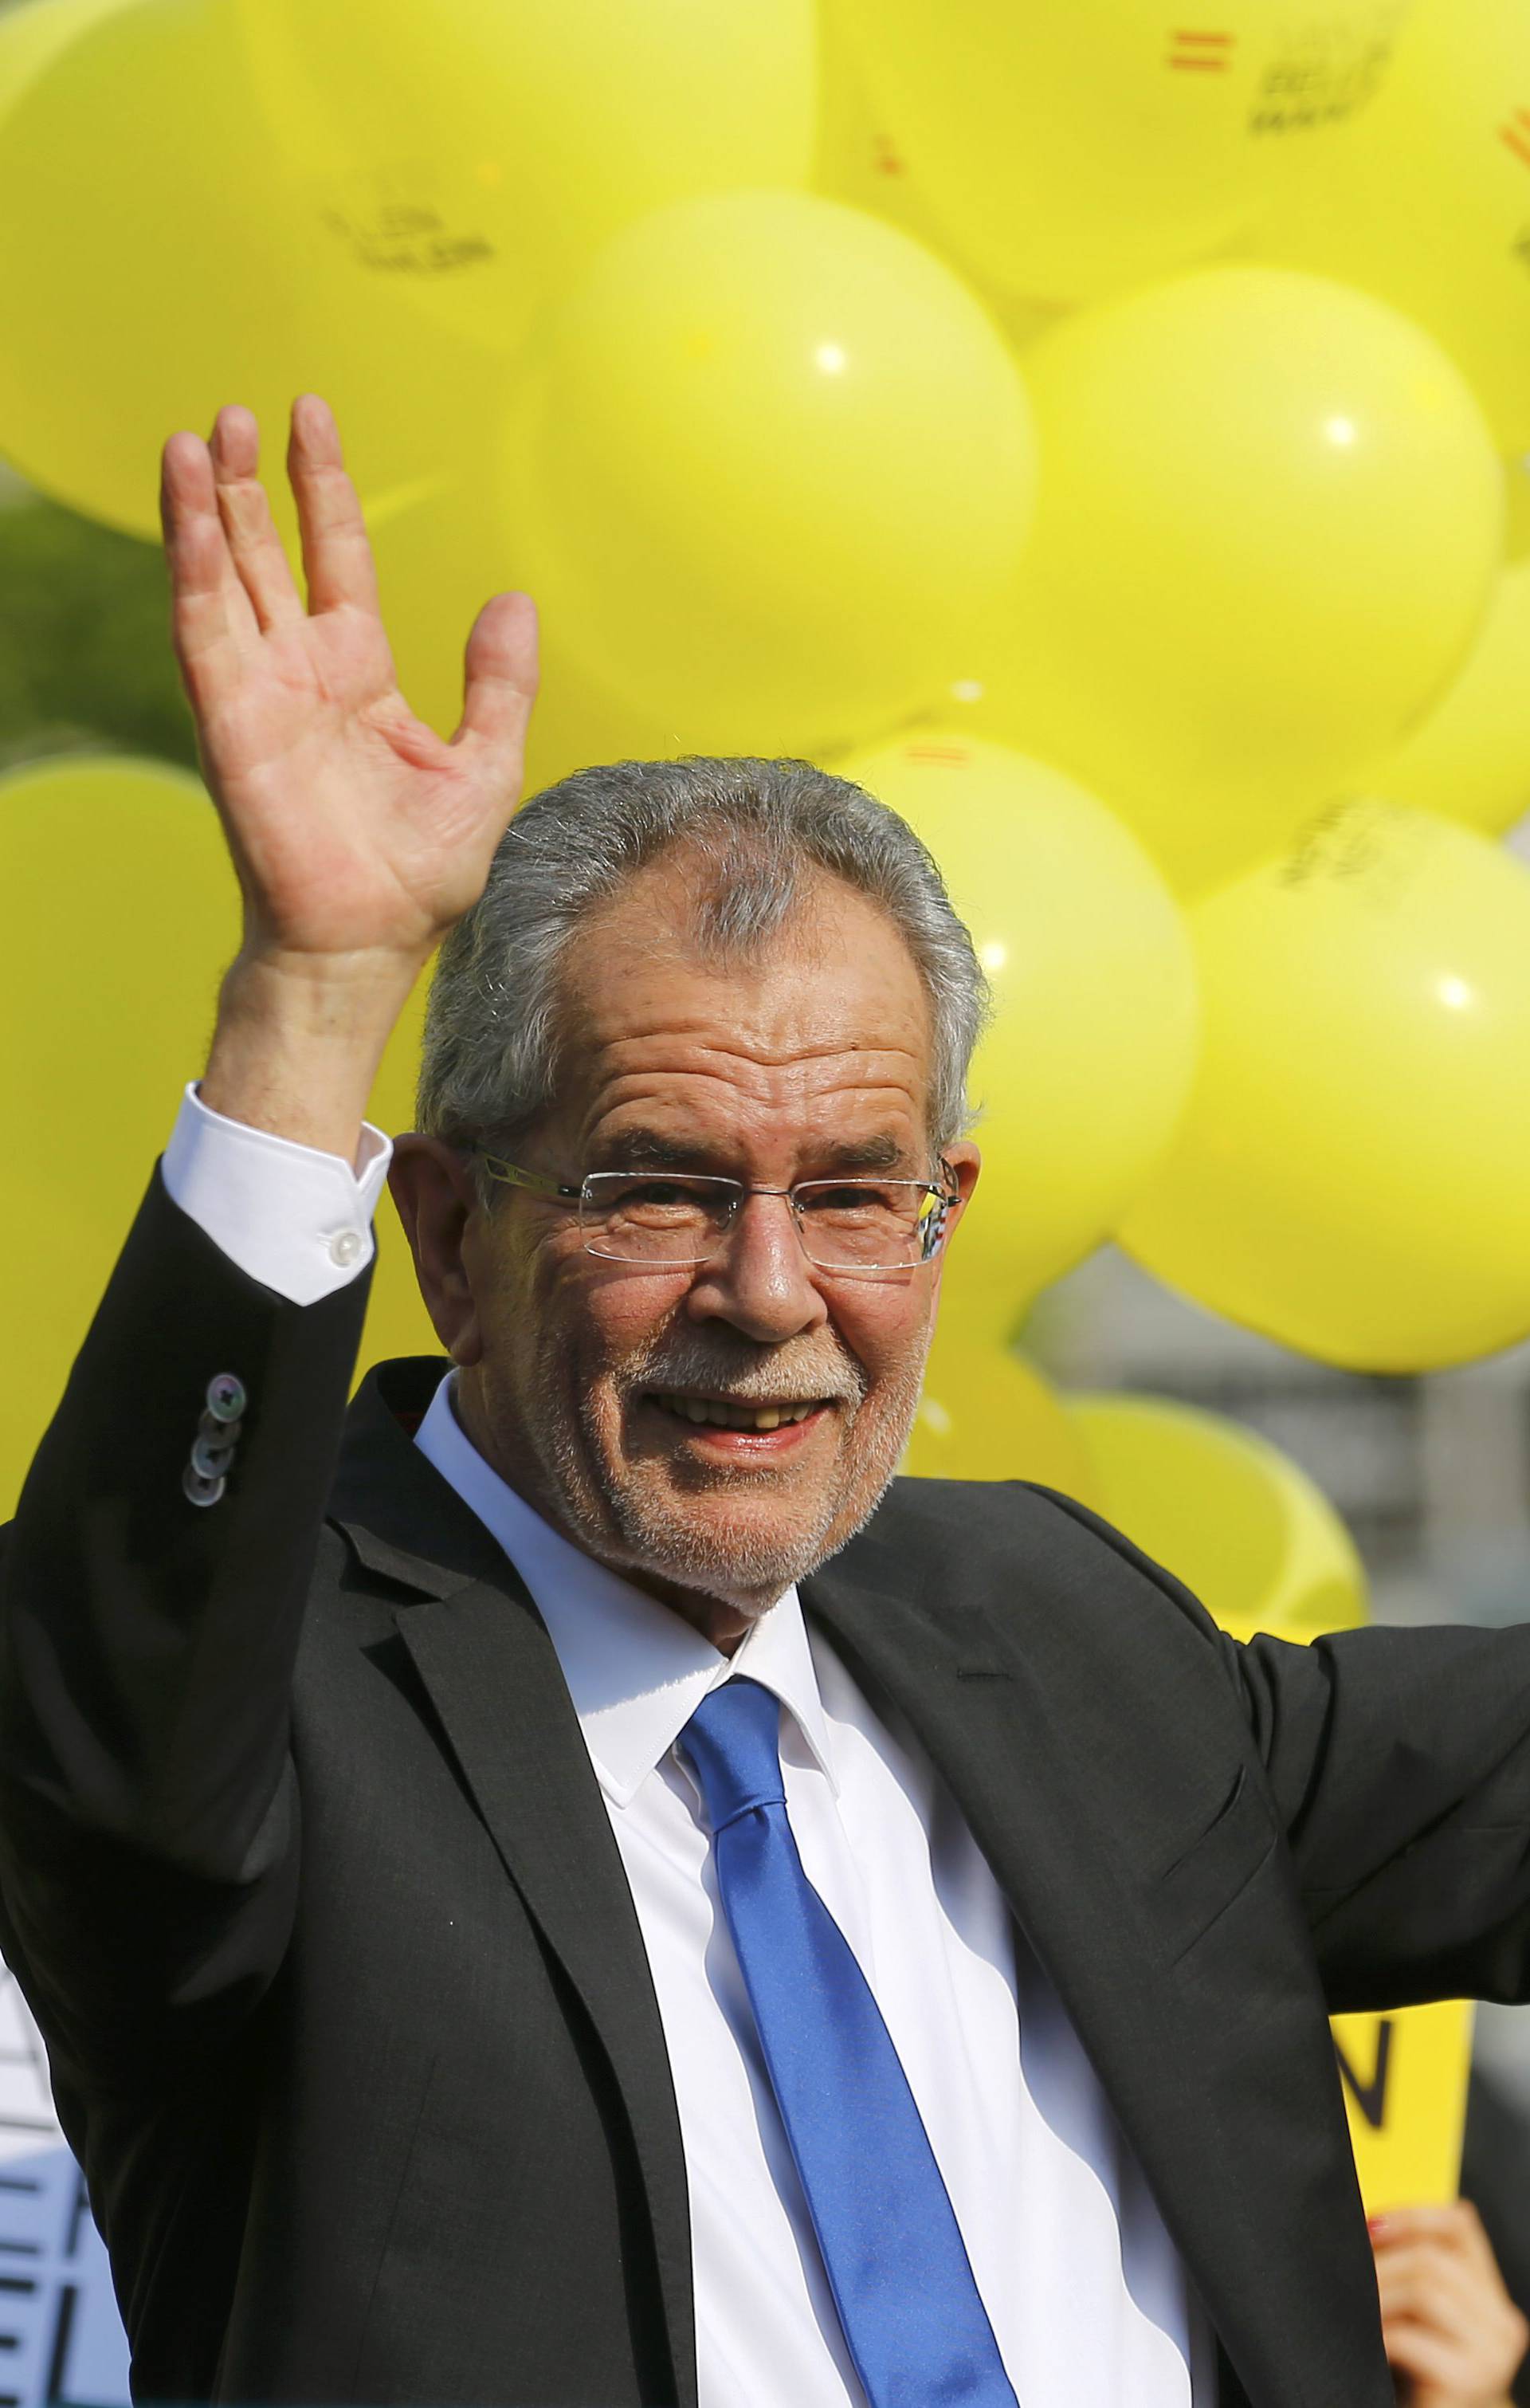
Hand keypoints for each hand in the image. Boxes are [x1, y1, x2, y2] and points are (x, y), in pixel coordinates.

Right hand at [160, 395, 537, 980]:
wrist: (369, 942)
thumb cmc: (420, 873)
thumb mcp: (485, 766)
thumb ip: (499, 684)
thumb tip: (513, 600)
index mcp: (360, 672)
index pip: (336, 555)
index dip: (321, 486)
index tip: (308, 416)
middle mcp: (301, 671)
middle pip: (266, 551)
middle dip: (248, 481)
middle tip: (239, 412)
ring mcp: (259, 691)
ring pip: (223, 576)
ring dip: (204, 506)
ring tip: (196, 434)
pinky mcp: (229, 720)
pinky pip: (204, 627)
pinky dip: (191, 565)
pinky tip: (185, 506)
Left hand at [1373, 2203, 1528, 2407]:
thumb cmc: (1417, 2366)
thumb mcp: (1419, 2308)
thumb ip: (1413, 2266)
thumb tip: (1371, 2224)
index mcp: (1491, 2293)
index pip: (1461, 2224)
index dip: (1412, 2215)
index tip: (1370, 2226)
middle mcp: (1502, 2320)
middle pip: (1434, 2257)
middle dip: (1382, 2262)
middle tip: (1349, 2274)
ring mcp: (1491, 2353)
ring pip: (1424, 2290)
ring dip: (1378, 2297)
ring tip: (1358, 2309)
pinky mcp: (1468, 2380)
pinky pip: (1409, 2337)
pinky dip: (1380, 2334)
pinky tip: (1371, 2343)